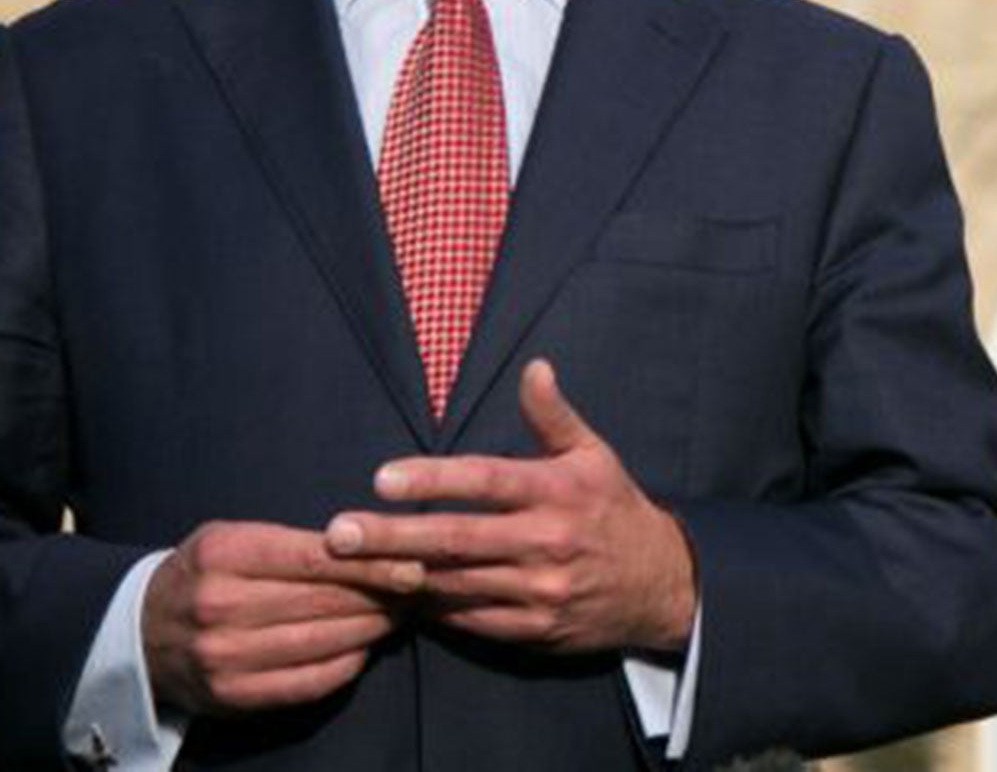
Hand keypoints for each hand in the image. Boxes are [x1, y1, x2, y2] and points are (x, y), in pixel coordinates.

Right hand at [143, 520, 421, 714]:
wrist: (138, 633)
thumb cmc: (206, 572)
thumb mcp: (236, 537)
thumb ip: (295, 541)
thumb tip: (371, 545)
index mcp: (225, 556)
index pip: (316, 559)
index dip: (372, 563)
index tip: (415, 564)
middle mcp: (221, 607)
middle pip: (325, 602)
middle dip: (382, 595)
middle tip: (419, 589)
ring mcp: (225, 658)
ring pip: (323, 643)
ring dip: (372, 629)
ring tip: (400, 613)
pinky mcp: (233, 696)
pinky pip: (308, 682)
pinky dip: (346, 664)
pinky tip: (364, 646)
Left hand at [325, 358, 696, 653]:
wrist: (659, 584)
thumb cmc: (614, 508)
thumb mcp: (594, 454)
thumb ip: (554, 415)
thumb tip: (534, 367)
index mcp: (559, 491)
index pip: (486, 481)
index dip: (433, 480)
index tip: (382, 479)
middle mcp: (547, 542)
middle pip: (457, 539)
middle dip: (392, 537)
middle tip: (338, 534)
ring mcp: (539, 591)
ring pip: (455, 583)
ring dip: (400, 575)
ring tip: (348, 567)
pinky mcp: (533, 630)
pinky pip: (469, 619)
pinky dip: (431, 608)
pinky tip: (395, 595)